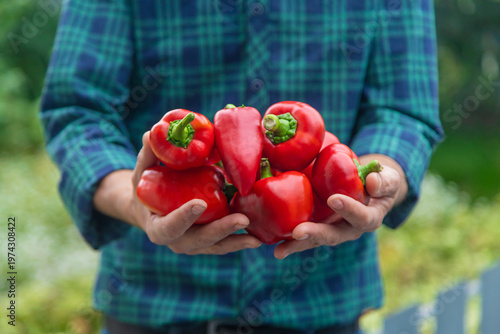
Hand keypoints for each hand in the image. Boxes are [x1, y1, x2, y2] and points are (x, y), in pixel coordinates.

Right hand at [94, 132, 261, 254]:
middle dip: (221, 230)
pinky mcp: (209, 243)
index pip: (170, 226)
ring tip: (257, 238)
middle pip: (200, 239)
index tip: (199, 204)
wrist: (152, 210)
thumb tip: (151, 134)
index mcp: (158, 227)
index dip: (183, 217)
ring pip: (217, 246)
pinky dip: (241, 241)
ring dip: (237, 241)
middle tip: (242, 219)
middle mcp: (177, 241)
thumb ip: (149, 156)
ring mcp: (195, 245)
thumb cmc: (147, 189)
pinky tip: (258, 238)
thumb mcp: (143, 173)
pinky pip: (225, 244)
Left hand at [274, 154, 407, 258]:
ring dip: (296, 245)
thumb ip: (384, 181)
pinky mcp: (317, 227)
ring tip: (279, 250)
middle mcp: (349, 230)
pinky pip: (303, 236)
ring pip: (314, 241)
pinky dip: (288, 241)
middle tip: (298, 233)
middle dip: (315, 235)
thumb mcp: (389, 179)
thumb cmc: (380, 182)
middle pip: (332, 236)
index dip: (349, 210)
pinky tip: (271, 244)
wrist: (368, 189)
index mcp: (369, 218)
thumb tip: (371, 182)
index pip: (361, 217)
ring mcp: (332, 231)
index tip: (334, 199)